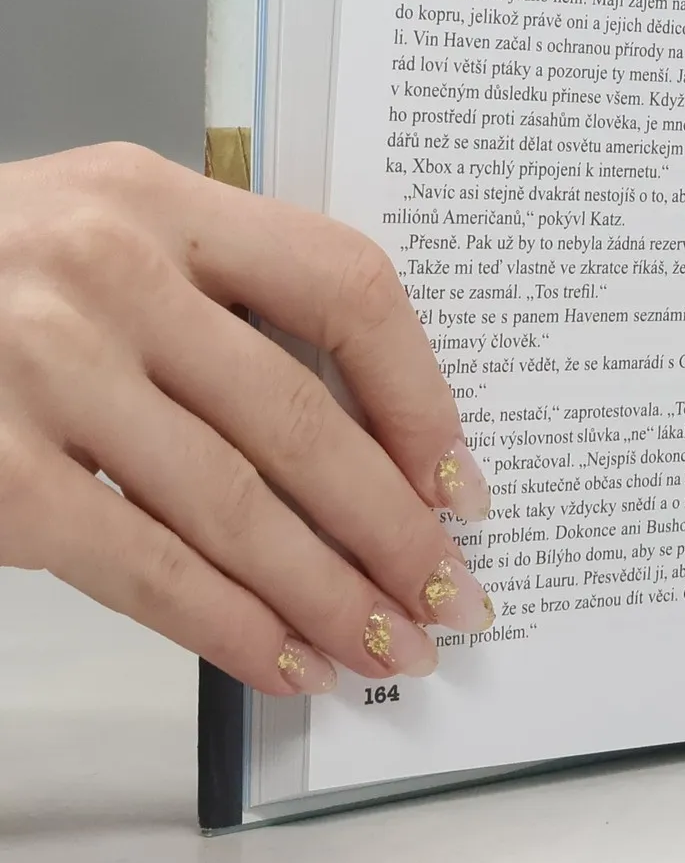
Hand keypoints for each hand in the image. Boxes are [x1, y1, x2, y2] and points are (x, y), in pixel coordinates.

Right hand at [0, 144, 494, 694]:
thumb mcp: (102, 232)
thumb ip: (220, 295)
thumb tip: (367, 433)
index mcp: (159, 199)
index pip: (346, 286)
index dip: (422, 396)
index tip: (462, 481)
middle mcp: (109, 272)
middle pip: (302, 418)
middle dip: (395, 528)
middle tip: (453, 597)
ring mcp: (44, 371)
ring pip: (236, 506)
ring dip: (329, 594)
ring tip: (390, 648)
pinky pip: (143, 566)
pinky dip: (229, 627)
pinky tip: (286, 663)